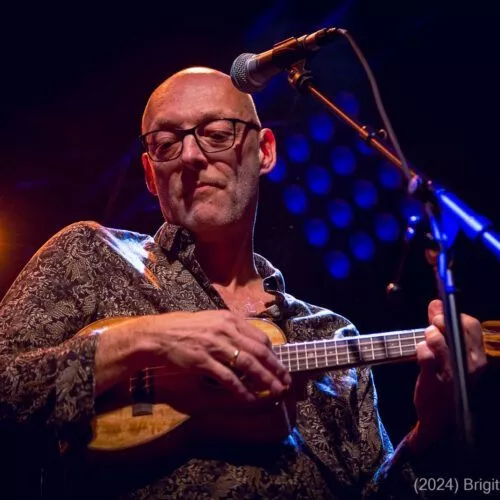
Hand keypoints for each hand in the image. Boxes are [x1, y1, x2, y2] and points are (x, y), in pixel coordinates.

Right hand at [144, 310, 291, 404]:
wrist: (159, 335)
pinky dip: (241, 390)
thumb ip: (231, 329)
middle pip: (259, 352)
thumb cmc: (185, 328)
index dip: (273, 354)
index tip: (279, 365)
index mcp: (230, 319)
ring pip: (248, 365)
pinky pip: (228, 378)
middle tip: (286, 381)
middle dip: (276, 368)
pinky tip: (250, 398)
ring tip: (276, 391)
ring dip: (265, 380)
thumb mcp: (212, 320)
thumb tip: (250, 343)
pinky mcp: (204, 361)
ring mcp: (215, 346)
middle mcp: (226, 330)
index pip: (260, 338)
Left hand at [409, 299, 486, 452]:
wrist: (443, 422)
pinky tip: (422, 352)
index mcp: (478, 358)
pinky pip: (425, 355)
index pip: (471, 325)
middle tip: (433, 322)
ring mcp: (452, 373)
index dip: (455, 314)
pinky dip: (420, 349)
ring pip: (439, 340)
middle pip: (455, 329)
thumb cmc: (450, 384)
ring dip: (430, 335)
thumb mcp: (455, 357)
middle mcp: (470, 365)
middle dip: (441, 320)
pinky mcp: (434, 380)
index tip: (442, 311)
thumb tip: (436, 303)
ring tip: (428, 337)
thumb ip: (444, 329)